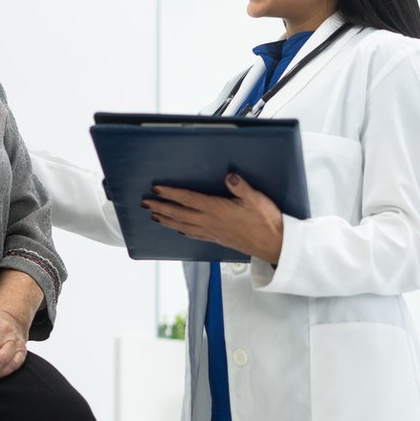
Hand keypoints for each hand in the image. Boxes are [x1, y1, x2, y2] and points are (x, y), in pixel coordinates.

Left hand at [143, 173, 284, 263]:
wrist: (274, 245)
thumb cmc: (266, 221)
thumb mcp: (256, 199)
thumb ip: (240, 187)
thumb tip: (229, 175)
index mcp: (216, 209)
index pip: (187, 199)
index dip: (170, 194)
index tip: (156, 189)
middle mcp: (210, 222)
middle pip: (179, 213)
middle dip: (160, 207)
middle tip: (145, 203)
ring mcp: (212, 232)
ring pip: (183, 225)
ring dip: (166, 220)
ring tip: (154, 215)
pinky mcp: (217, 239)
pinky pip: (194, 234)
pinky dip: (182, 230)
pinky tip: (178, 229)